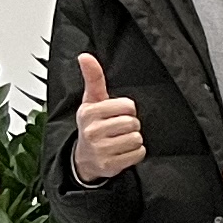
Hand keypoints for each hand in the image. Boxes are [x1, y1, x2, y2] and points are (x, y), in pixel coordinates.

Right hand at [68, 52, 145, 184]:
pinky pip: (138, 154)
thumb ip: (93, 78)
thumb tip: (85, 56)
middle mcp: (92, 131)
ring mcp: (99, 150)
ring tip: (120, 140)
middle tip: (119, 129)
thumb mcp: (91, 101)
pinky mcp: (109, 166)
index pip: (128, 106)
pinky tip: (122, 152)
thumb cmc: (92, 125)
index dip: (128, 109)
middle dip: (131, 125)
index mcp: (88, 112)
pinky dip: (135, 153)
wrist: (84, 158)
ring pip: (137, 139)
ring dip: (133, 140)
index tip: (117, 113)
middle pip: (133, 123)